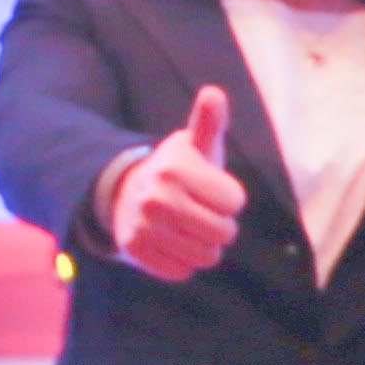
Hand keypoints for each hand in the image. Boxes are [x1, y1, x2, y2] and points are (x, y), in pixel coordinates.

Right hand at [109, 86, 243, 282]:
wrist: (129, 193)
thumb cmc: (179, 170)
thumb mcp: (197, 145)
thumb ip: (209, 121)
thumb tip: (214, 93)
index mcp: (175, 169)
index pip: (234, 202)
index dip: (229, 198)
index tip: (210, 188)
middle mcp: (155, 198)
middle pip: (223, 233)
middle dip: (221, 225)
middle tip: (202, 211)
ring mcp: (142, 225)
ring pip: (206, 257)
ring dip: (205, 246)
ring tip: (189, 227)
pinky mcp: (135, 250)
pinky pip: (182, 271)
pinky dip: (184, 262)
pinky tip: (172, 241)